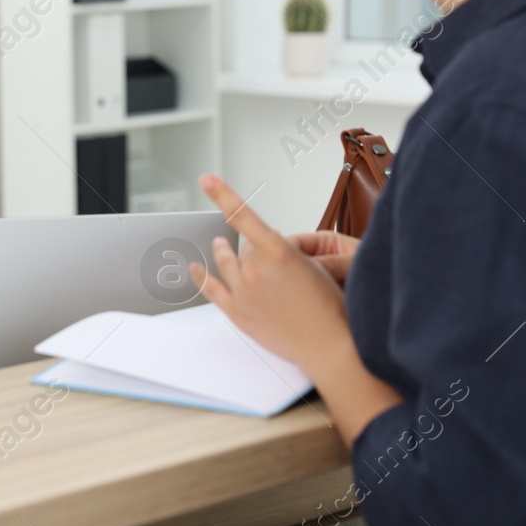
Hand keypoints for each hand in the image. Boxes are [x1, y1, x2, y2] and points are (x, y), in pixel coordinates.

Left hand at [190, 174, 351, 376]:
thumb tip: (261, 251)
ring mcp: (244, 293)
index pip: (244, 216)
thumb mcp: (314, 265)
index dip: (223, 195)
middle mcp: (256, 270)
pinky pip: (212, 290)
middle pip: (244, 247)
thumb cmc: (329, 307)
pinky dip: (201, 277)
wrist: (330, 345)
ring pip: (228, 264)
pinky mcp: (239, 315)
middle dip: (253, 249)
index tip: (208, 180)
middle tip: (267, 259)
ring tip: (219, 244)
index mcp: (278, 252)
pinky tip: (194, 269)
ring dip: (223, 253)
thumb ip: (283, 253)